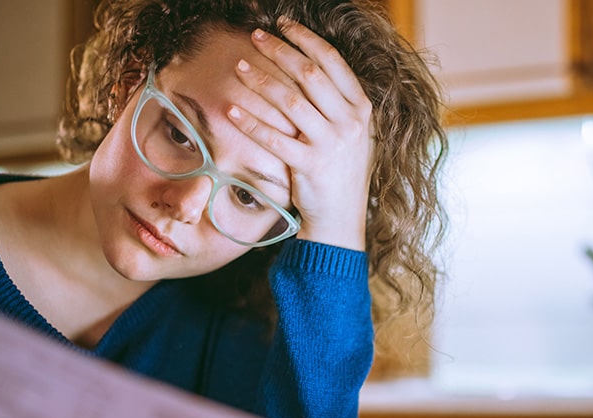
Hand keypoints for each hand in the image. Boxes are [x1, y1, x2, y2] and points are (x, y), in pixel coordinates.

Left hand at [229, 19, 374, 250]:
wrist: (341, 218)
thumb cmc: (340, 173)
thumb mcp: (352, 134)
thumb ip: (337, 103)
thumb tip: (308, 66)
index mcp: (361, 109)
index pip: (332, 62)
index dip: (306, 38)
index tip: (283, 24)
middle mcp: (350, 123)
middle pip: (310, 74)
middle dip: (280, 50)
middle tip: (256, 36)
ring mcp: (332, 145)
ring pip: (290, 101)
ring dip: (262, 80)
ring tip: (240, 67)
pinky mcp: (310, 166)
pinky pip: (274, 138)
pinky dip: (250, 122)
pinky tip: (232, 110)